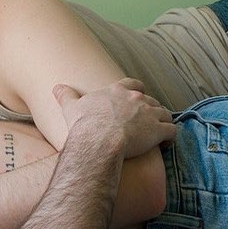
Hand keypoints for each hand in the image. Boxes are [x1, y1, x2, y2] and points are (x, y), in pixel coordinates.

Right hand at [54, 78, 175, 157]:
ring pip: (164, 113)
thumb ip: (66, 95)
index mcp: (117, 91)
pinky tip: (166, 144)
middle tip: (144, 121)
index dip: (136, 91)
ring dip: (162, 122)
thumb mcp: (71, 107)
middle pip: (150, 100)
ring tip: (157, 133)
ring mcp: (149, 114)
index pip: (132, 84)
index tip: (136, 97)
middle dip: (149, 109)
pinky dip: (170, 137)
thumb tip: (56, 87)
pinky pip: (171, 131)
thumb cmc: (84, 124)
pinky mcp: (158, 130)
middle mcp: (136, 99)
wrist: (98, 140)